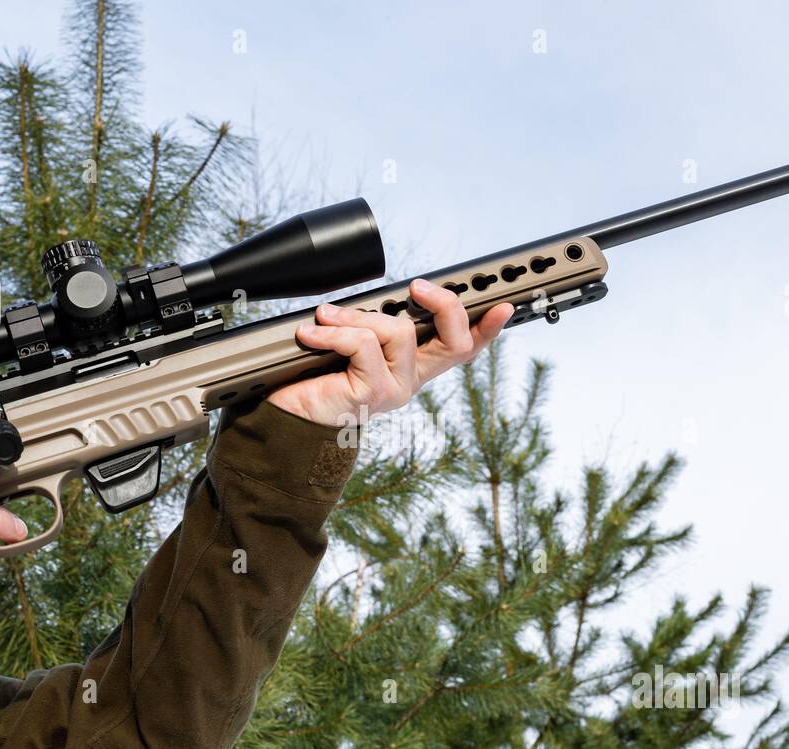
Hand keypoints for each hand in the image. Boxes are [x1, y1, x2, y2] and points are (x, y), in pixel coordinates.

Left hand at [267, 278, 513, 425]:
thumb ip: (371, 324)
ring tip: (323, 319)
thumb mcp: (350, 344)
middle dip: (445, 305)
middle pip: (455, 341)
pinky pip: (363, 344)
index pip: (460, 349)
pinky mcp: (374, 393)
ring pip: (400, 332)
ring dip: (356, 316)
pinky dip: (333, 333)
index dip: (486, 329)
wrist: (284, 421)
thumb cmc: (313, 380)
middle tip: (417, 287)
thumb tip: (377, 297)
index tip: (504, 306)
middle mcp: (410, 380)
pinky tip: (310, 336)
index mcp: (411, 367)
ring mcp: (395, 389)